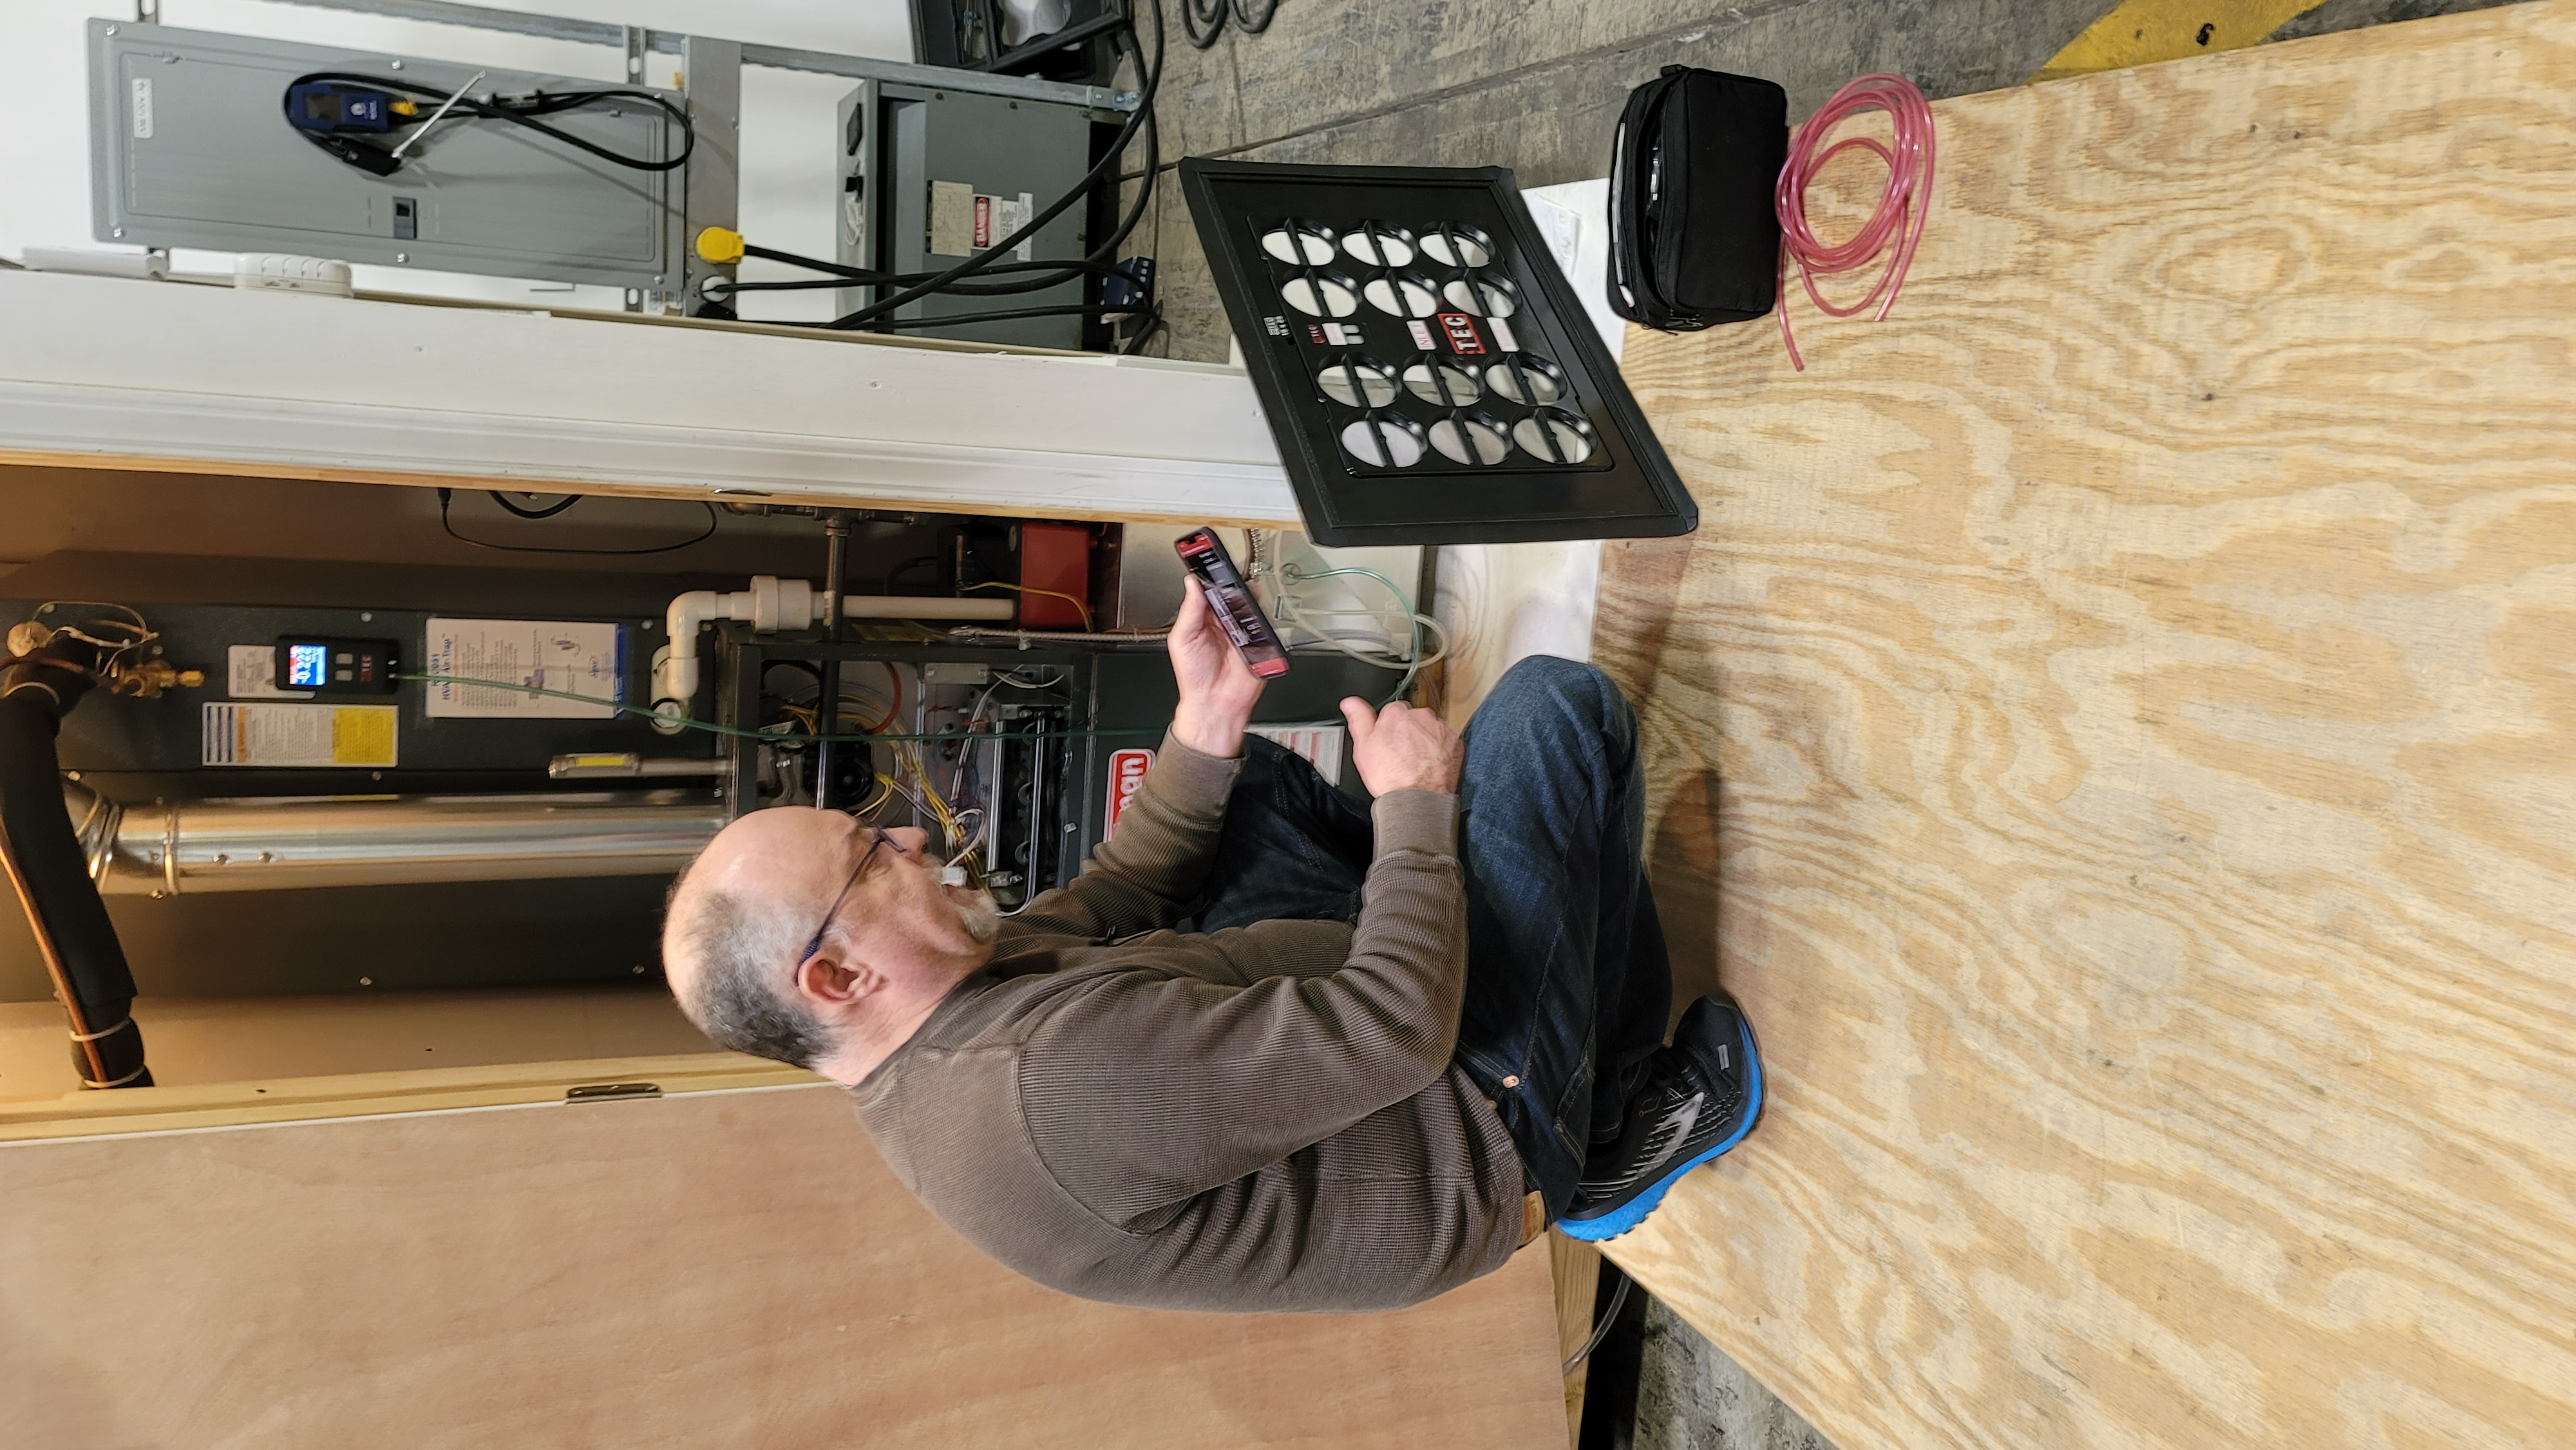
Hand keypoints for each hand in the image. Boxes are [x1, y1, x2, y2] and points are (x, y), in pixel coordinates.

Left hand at [1167, 579, 1263, 757]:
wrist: (1215, 704)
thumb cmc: (1194, 676)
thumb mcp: (1182, 639)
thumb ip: (1189, 610)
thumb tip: (1192, 583)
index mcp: (1203, 618)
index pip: (1209, 589)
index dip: (1211, 575)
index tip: (1211, 558)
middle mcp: (1224, 621)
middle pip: (1234, 593)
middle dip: (1235, 585)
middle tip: (1232, 581)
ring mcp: (1243, 631)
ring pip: (1252, 606)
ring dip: (1250, 602)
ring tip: (1242, 605)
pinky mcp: (1260, 642)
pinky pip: (1265, 625)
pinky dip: (1262, 622)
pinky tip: (1254, 624)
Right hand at [1339, 697, 1461, 795]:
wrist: (1417, 799)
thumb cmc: (1391, 777)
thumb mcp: (1363, 747)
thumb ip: (1358, 719)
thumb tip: (1350, 703)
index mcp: (1396, 714)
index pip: (1392, 710)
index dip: (1388, 727)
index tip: (1388, 740)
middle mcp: (1421, 716)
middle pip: (1413, 718)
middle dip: (1408, 731)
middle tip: (1401, 753)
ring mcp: (1440, 729)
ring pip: (1430, 728)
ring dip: (1425, 739)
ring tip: (1416, 761)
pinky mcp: (1455, 742)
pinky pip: (1446, 740)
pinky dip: (1440, 749)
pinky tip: (1430, 764)